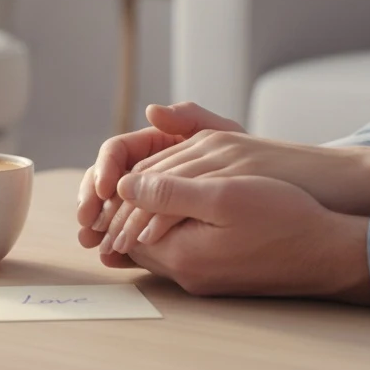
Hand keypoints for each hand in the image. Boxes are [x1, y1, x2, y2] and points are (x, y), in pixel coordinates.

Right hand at [78, 102, 242, 263]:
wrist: (282, 200)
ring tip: (91, 243)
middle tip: (86, 224)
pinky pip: (131, 236)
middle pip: (105, 183)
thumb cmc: (257, 165)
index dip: (103, 169)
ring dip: (98, 227)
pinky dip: (118, 247)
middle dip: (91, 202)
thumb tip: (151, 109)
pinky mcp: (160, 230)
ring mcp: (153, 203)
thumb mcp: (226, 136)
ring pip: (113, 213)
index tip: (103, 190)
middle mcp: (149, 173)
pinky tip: (112, 260)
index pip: (116, 153)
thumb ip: (190, 120)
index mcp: (156, 146)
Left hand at [119, 172, 369, 302]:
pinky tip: (178, 207)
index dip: (116, 197)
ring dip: (145, 219)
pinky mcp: (217, 277)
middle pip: (135, 240)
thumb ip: (169, 192)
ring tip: (144, 187)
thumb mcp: (224, 195)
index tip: (115, 171)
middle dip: (124, 211)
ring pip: (156, 245)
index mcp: (181, 255)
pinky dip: (168, 228)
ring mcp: (201, 280)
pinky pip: (179, 250)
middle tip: (118, 180)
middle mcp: (185, 275)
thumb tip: (123, 185)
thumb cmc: (284, 219)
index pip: (126, 226)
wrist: (330, 255)